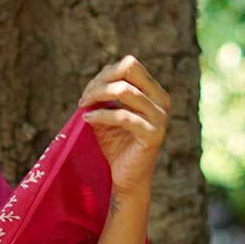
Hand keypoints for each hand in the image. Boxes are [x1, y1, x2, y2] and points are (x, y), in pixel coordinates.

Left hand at [77, 54, 170, 196]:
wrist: (126, 178)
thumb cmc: (116, 146)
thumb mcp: (106, 117)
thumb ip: (102, 98)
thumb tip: (90, 85)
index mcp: (154, 92)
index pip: (129, 65)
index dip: (104, 74)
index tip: (86, 93)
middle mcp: (161, 99)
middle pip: (130, 68)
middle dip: (101, 80)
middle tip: (83, 99)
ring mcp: (160, 116)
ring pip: (125, 90)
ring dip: (97, 96)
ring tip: (83, 109)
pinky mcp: (152, 134)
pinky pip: (123, 116)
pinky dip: (101, 115)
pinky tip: (87, 120)